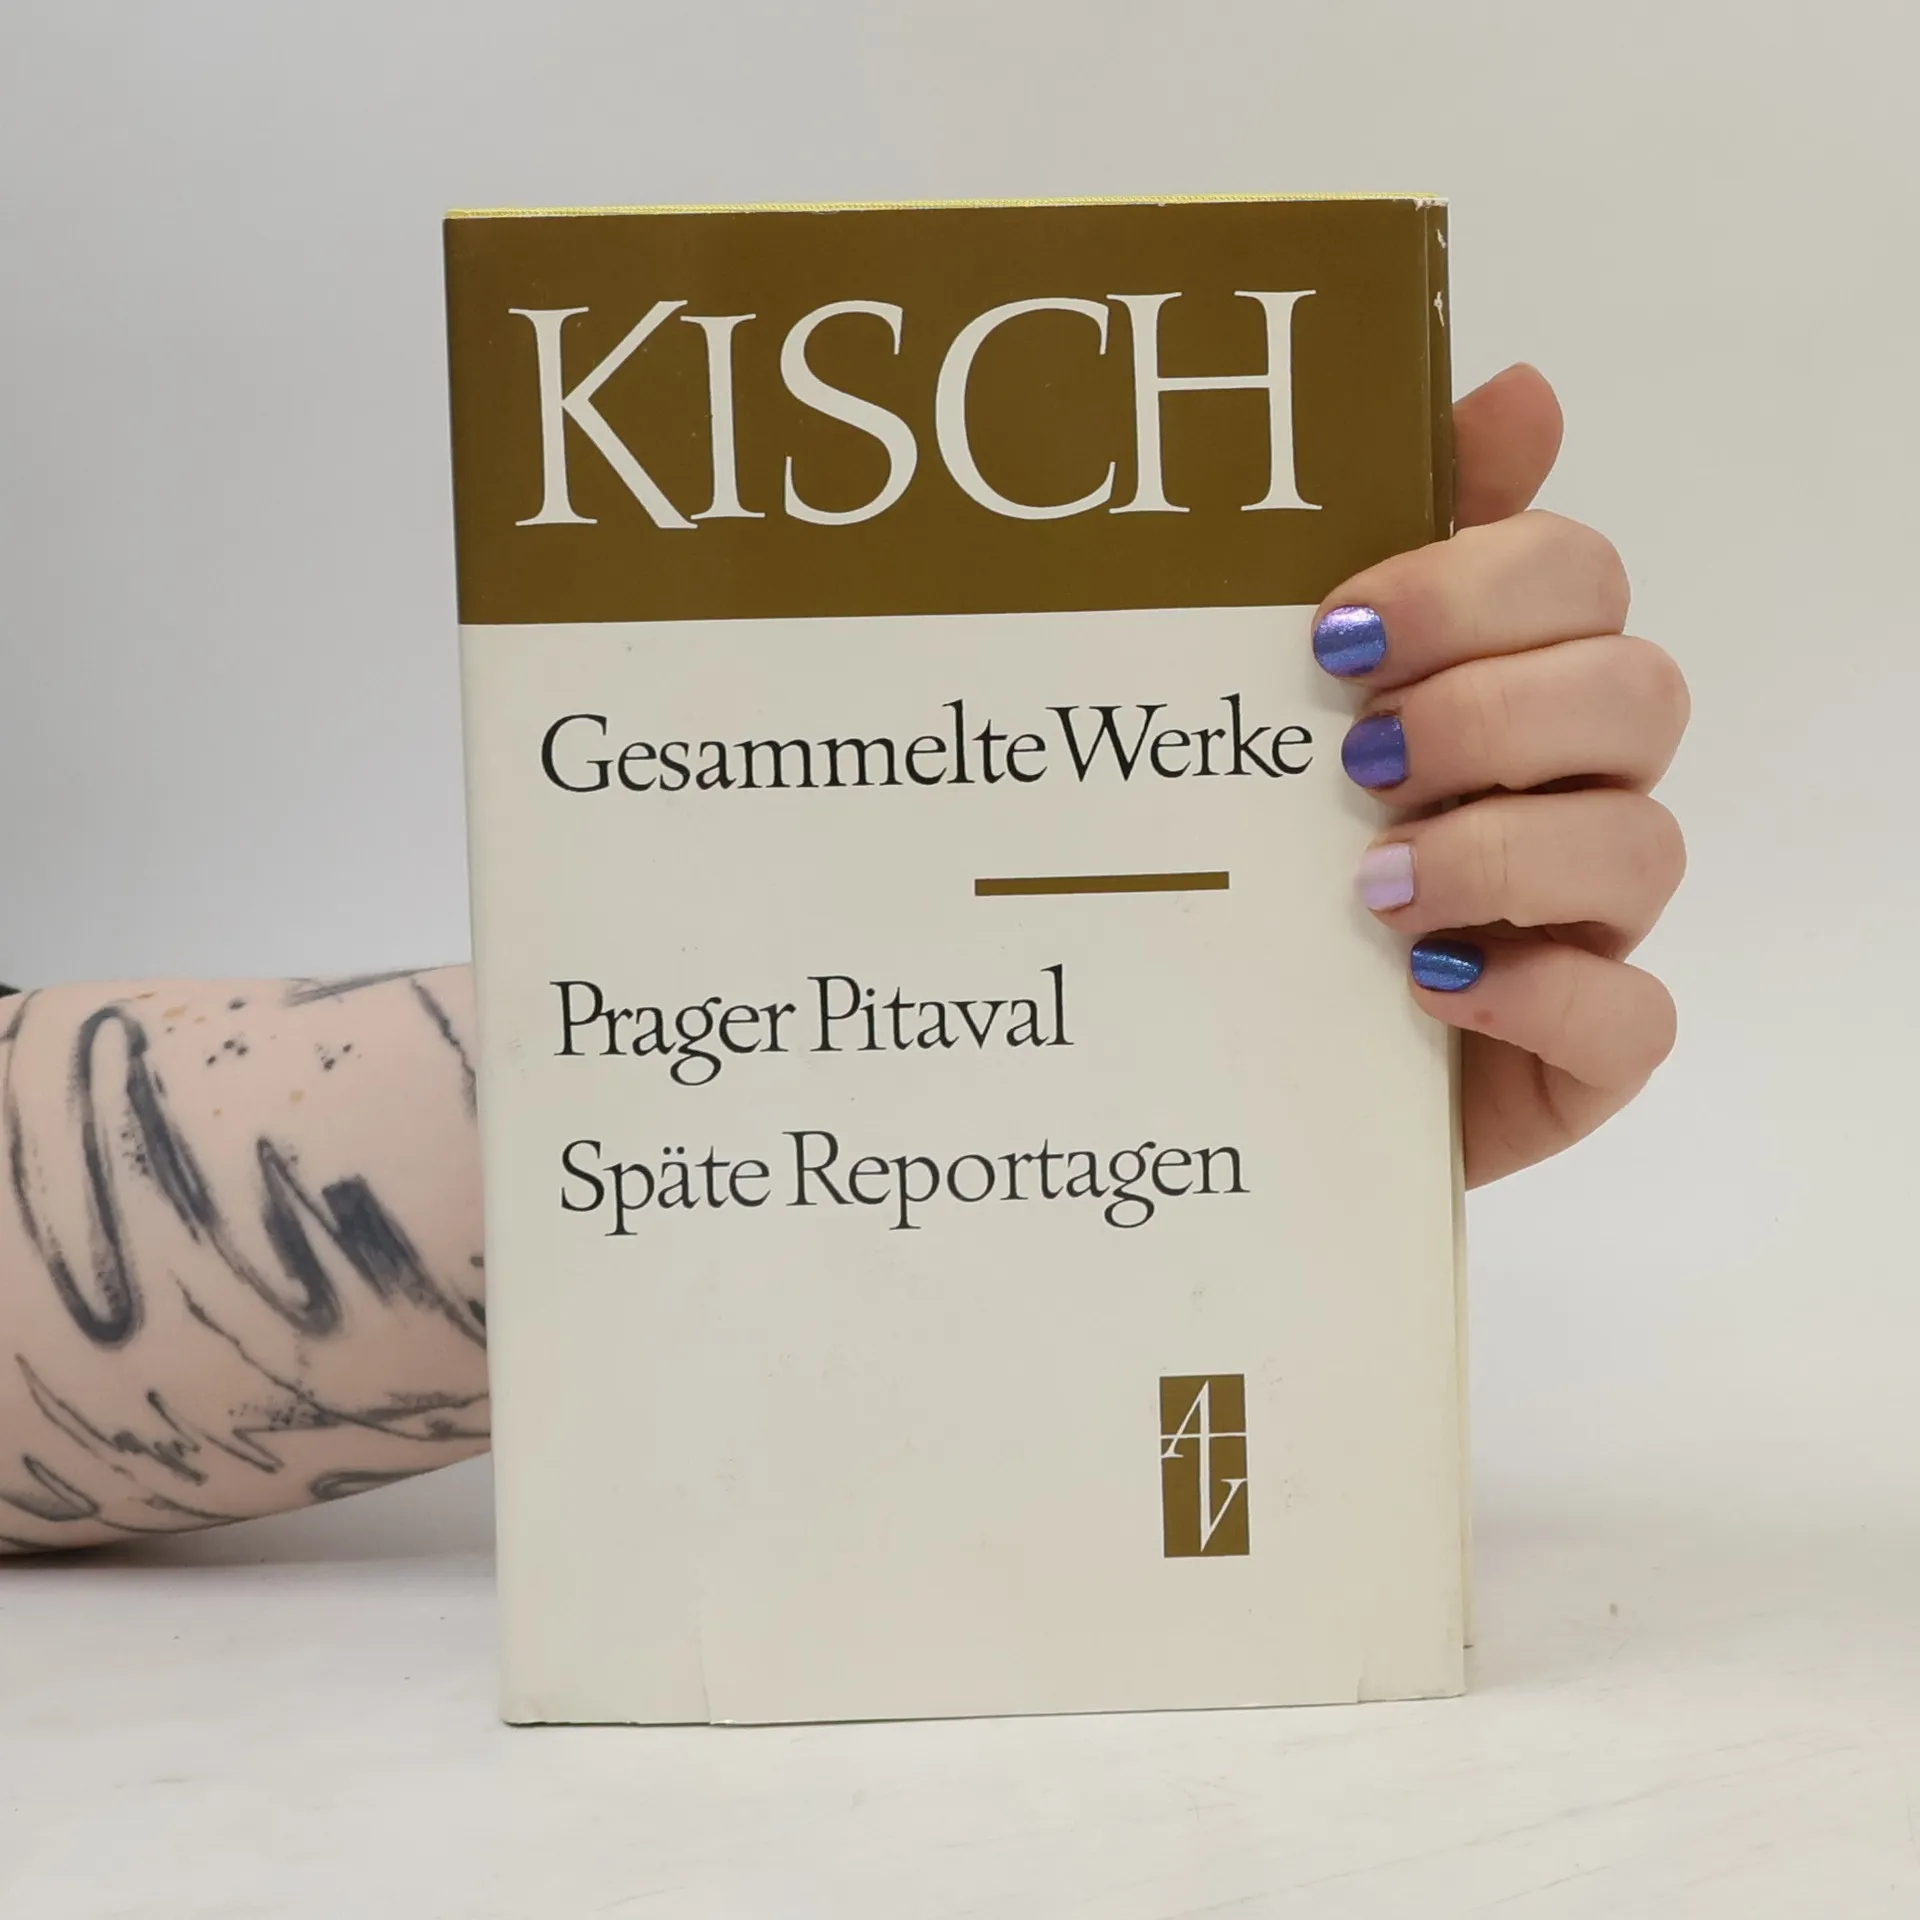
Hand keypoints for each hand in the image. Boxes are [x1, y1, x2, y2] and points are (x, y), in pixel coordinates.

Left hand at [1314, 365, 1687, 1185]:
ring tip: (1369, 885)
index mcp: (1519, 682)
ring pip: (1644, 844)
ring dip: (1500, 852)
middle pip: (1635, 690)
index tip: (1334, 631)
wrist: (1243, 1048)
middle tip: (1356, 757)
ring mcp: (1594, 922)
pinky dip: (1536, 995)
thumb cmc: (1279, 857)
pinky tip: (1428, 985)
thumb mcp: (1298, 699)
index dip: (1473, 585)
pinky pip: (1630, 1017)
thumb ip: (1400, 547)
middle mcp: (1578, 786)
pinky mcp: (1586, 1049)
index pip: (1577, 578)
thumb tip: (1522, 385)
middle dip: (1489, 712)